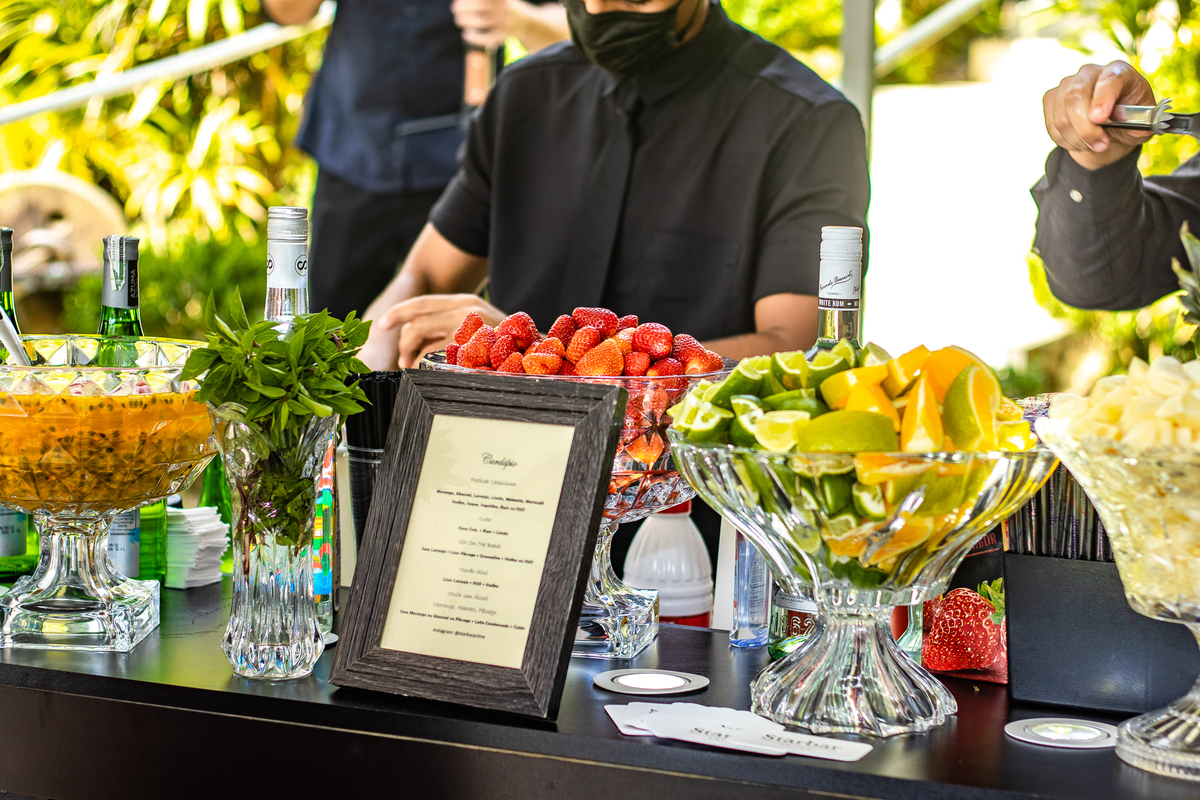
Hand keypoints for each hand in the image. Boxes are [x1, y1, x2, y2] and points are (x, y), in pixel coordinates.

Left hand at [374, 294, 505, 368]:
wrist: (539, 352)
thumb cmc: (509, 344)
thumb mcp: (482, 324)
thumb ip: (454, 323)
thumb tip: (419, 336)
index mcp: (466, 302)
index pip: (423, 302)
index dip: (399, 312)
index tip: (382, 323)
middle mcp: (465, 309)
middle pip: (416, 323)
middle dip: (403, 344)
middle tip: (403, 361)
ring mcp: (467, 328)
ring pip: (420, 339)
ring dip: (410, 357)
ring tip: (415, 369)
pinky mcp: (469, 347)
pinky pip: (433, 356)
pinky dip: (425, 366)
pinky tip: (431, 373)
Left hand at [451, 0, 511, 47]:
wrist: (527, 23)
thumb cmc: (504, 8)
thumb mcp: (499, 0)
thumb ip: (485, 1)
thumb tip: (461, 3)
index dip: (468, 0)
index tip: (458, 1)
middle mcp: (505, 8)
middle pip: (480, 4)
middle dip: (464, 7)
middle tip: (455, 9)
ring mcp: (506, 22)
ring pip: (483, 21)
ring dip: (467, 21)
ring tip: (458, 20)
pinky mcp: (505, 35)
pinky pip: (489, 38)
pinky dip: (475, 37)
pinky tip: (466, 35)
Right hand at [1043, 60, 1154, 170]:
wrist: (1110, 127)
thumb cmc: (1129, 122)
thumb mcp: (1143, 124)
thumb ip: (1141, 125)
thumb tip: (1132, 126)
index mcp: (1119, 71)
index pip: (1108, 80)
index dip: (1102, 99)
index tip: (1099, 119)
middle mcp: (1090, 73)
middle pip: (1075, 96)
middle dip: (1085, 128)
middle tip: (1101, 145)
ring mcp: (1067, 84)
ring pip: (1061, 116)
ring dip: (1077, 139)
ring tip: (1093, 144)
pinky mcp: (1051, 98)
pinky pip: (1051, 125)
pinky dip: (1065, 139)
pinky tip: (1079, 140)